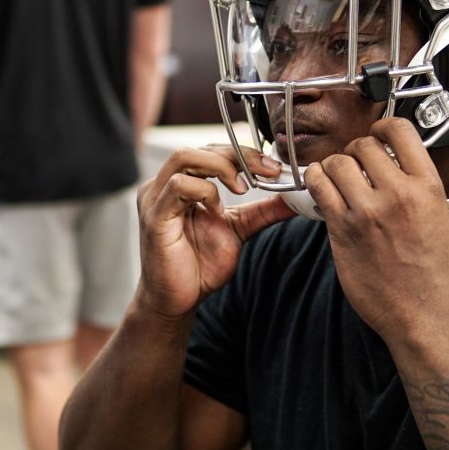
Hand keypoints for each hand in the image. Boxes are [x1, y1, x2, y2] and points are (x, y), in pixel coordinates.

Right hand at [137, 144, 294, 319]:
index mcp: (180, 184)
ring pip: (184, 157)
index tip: (272, 167)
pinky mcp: (154, 216)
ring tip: (241, 188)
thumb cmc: (199, 266)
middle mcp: (162, 185)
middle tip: (265, 172)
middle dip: (237, 155)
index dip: (243, 153)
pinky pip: (178, 186)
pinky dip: (204, 191)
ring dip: (220, 167)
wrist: (177, 301)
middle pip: (199, 148)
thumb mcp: (239, 229)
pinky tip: (217, 210)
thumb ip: (263, 210)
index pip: (211, 151)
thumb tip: (294, 198)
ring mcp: (154, 198)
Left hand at [303, 117, 448, 340]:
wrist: (421, 310)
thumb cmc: (429, 268)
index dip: (383, 127)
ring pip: (336, 162)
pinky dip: (316, 181)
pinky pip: (319, 186)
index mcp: (427, 186)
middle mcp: (398, 193)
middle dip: (356, 151)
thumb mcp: (437, 213)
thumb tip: (391, 159)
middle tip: (355, 166)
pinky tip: (322, 188)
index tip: (377, 135)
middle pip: (363, 144)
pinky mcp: (342, 229)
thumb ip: (415, 183)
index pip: (399, 130)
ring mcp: (368, 211)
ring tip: (337, 179)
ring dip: (333, 166)